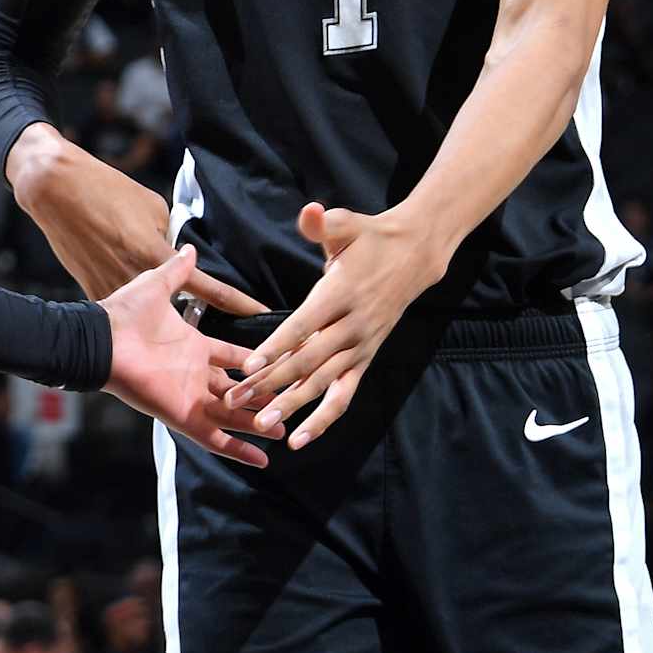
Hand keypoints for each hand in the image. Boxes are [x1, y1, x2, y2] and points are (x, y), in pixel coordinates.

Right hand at [9, 124, 263, 315]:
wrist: (56, 189)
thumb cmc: (107, 190)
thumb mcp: (153, 208)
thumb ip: (168, 237)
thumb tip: (176, 255)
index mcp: (154, 256)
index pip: (206, 288)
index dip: (236, 302)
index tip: (259, 315)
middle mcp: (133, 278)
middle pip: (177, 310)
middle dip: (196, 317)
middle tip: (216, 325)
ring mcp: (110, 287)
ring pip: (147, 312)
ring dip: (160, 312)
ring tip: (166, 309)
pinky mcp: (92, 288)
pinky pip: (124, 301)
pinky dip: (133, 301)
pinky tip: (130, 288)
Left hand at [101, 246, 284, 467]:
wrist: (101, 339)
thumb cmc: (124, 313)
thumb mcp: (158, 286)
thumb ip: (177, 272)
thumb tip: (189, 249)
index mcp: (194, 347)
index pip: (234, 357)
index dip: (257, 361)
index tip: (283, 363)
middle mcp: (196, 375)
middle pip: (239, 390)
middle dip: (264, 396)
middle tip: (292, 402)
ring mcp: (191, 397)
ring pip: (233, 415)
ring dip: (258, 425)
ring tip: (286, 432)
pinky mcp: (183, 415)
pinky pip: (214, 437)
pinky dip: (237, 450)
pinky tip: (261, 460)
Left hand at [227, 203, 443, 448]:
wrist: (415, 255)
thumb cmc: (372, 238)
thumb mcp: (349, 224)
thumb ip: (325, 223)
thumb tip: (310, 212)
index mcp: (341, 294)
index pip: (303, 325)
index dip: (276, 346)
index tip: (249, 365)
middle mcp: (351, 326)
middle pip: (307, 361)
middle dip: (270, 382)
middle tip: (237, 400)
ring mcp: (360, 347)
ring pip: (323, 383)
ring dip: (292, 406)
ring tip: (263, 426)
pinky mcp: (365, 360)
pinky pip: (344, 396)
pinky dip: (324, 419)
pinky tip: (300, 439)